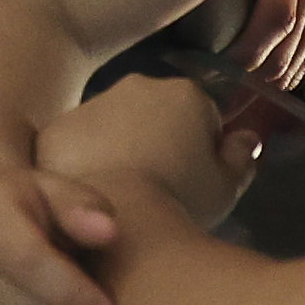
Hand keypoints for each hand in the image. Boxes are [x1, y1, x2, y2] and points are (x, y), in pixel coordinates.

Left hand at [35, 73, 260, 228]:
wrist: (111, 218)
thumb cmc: (180, 202)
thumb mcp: (226, 189)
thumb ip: (241, 159)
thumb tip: (247, 138)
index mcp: (184, 94)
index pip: (204, 115)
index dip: (203, 152)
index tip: (195, 182)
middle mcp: (136, 86)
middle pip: (157, 115)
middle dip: (160, 143)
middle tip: (161, 190)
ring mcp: (92, 104)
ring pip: (114, 126)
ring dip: (120, 150)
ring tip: (126, 197)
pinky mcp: (57, 129)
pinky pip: (78, 144)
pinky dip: (86, 162)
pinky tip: (93, 195)